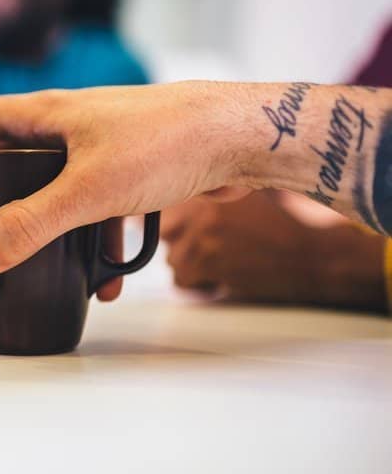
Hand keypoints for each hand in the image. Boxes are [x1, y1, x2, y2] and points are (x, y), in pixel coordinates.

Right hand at [0, 82, 257, 278]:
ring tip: (43, 270)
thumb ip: (27, 226)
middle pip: (6, 157)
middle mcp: (66, 123)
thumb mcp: (87, 191)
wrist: (246, 137)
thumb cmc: (169, 143)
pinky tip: (104, 278)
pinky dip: (91, 239)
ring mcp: (99, 144)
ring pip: (52, 186)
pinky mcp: (130, 167)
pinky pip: (94, 205)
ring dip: (44, 228)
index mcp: (43, 113)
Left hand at [162, 192, 387, 310]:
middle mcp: (202, 209)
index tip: (183, 229)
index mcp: (208, 188)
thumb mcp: (240, 198)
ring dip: (193, 267)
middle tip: (208, 248)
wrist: (307, 256)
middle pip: (165, 232)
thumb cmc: (277, 229)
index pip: (165, 206)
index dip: (175, 222)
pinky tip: (223, 277)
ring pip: (173, 259)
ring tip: (222, 262)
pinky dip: (199, 285)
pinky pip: (181, 280)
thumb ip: (206, 196)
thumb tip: (166, 204)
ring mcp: (203, 236)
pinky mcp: (207, 263)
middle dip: (182, 243)